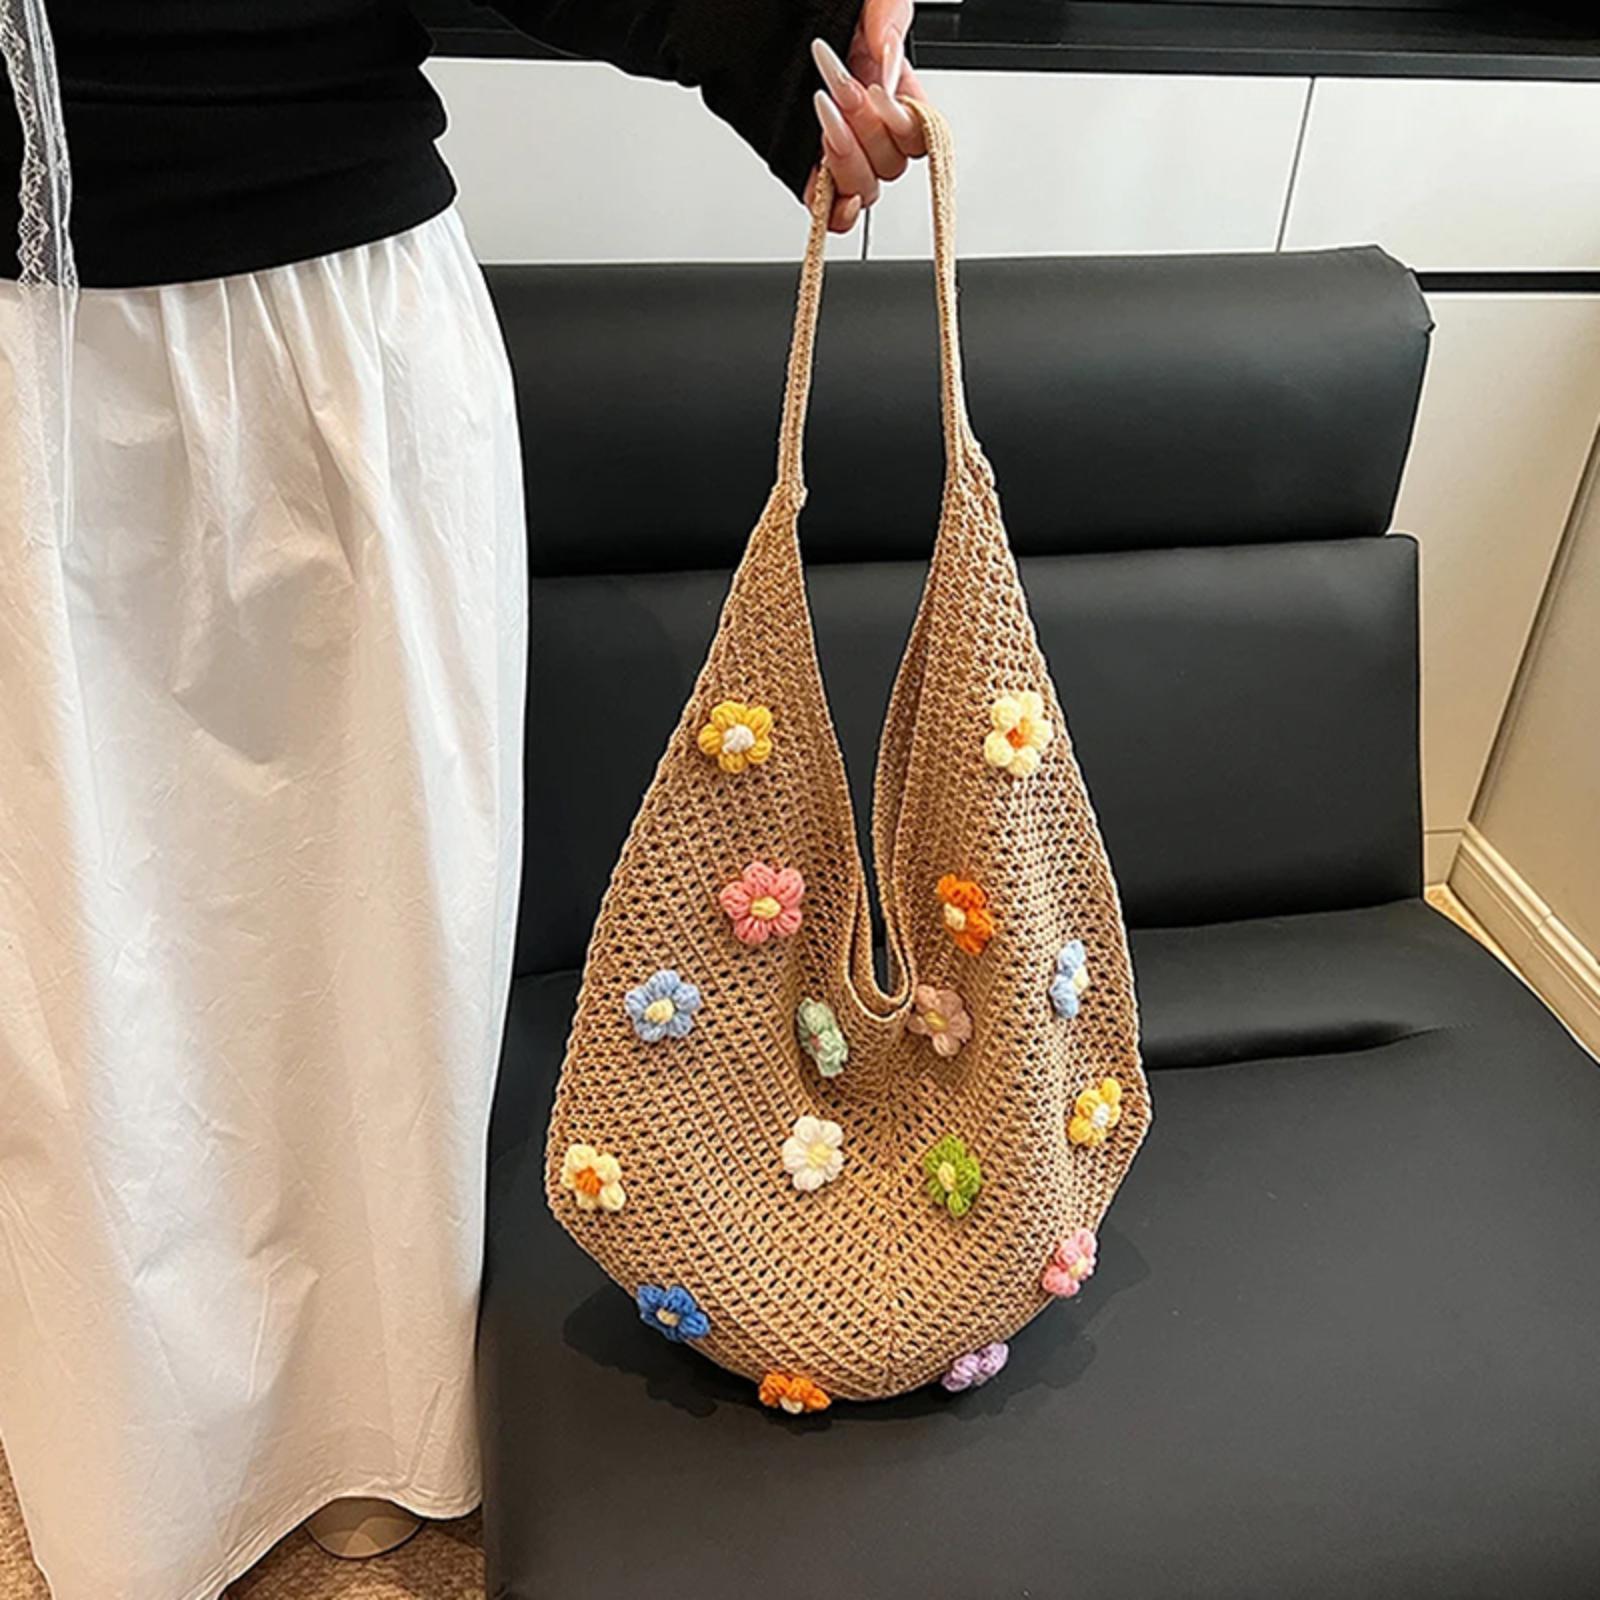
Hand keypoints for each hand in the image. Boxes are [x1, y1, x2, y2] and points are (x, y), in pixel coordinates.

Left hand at [806, 0, 928, 233]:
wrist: (757, 20)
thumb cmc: (811, 11)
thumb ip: (890, 19)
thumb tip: (890, 59)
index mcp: (891, 90)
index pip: (921, 134)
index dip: (904, 123)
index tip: (876, 93)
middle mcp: (870, 127)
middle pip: (892, 165)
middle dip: (867, 128)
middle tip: (840, 89)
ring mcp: (840, 152)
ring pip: (865, 188)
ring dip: (848, 157)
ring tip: (823, 113)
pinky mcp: (808, 172)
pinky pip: (832, 213)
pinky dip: (836, 212)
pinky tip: (830, 189)